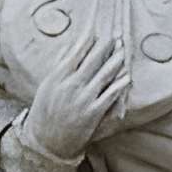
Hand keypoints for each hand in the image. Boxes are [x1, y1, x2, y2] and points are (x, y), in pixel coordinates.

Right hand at [21, 26, 131, 159]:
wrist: (46, 141)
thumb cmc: (45, 111)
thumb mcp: (47, 86)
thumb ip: (60, 68)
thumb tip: (72, 50)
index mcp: (58, 76)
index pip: (77, 52)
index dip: (89, 40)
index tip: (98, 31)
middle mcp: (71, 85)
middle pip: (93, 60)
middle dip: (106, 46)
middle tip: (116, 36)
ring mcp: (83, 99)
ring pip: (104, 74)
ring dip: (116, 60)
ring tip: (123, 51)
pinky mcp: (93, 112)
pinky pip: (110, 94)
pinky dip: (120, 84)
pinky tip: (126, 76)